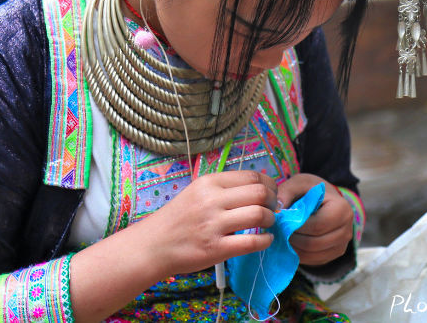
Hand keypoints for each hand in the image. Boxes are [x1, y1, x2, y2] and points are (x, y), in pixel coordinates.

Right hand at [136, 170, 277, 276]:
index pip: (251, 176)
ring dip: (270, 220)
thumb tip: (258, 188)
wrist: (153, 245)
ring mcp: (213, 225)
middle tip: (273, 209)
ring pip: (259, 215)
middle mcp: (212, 200)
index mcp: (208, 183)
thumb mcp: (196, 192)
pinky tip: (264, 240)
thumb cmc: (177, 218)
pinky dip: (265, 240)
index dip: (269, 184)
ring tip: (266, 224)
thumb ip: (224, 188)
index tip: (271, 193)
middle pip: (259, 193)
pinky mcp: (215, 249)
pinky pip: (252, 242)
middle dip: (273, 201)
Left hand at [277, 173, 353, 266]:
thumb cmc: (311, 190)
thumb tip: (277, 209)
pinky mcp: (333, 254)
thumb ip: (287, 192)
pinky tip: (289, 242)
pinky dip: (298, 253)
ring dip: (293, 247)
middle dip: (292, 238)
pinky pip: (313, 260)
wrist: (324, 199)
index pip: (316, 226)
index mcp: (342, 210)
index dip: (295, 226)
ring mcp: (341, 245)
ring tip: (281, 236)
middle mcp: (346, 230)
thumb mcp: (299, 183)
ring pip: (312, 254)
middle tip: (277, 231)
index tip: (279, 221)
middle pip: (314, 243)